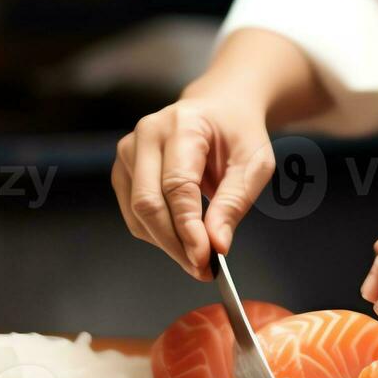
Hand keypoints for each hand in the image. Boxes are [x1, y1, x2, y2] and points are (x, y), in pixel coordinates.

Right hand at [112, 90, 275, 281]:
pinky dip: (157, 234)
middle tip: (203, 269)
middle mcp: (146, 134)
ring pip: (137, 214)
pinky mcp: (123, 170)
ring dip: (167, 244)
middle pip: (148, 203)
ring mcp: (128, 151)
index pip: (177, 186)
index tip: (206, 259)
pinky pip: (133, 215)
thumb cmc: (238, 133)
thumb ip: (235, 202)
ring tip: (199, 257)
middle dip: (175, 244)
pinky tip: (183, 237)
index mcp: (181, 125)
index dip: (188, 228)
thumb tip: (217, 245)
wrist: (219, 108)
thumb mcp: (254, 163)